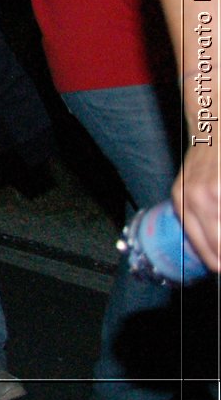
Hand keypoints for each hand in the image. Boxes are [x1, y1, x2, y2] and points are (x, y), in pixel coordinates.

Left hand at [173, 142, 220, 270]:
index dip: (214, 261)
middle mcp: (195, 199)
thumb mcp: (190, 187)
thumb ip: (195, 213)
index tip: (218, 268)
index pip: (199, 243)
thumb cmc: (206, 162)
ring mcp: (213, 192)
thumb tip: (211, 247)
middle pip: (217, 244)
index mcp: (181, 202)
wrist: (213, 131)